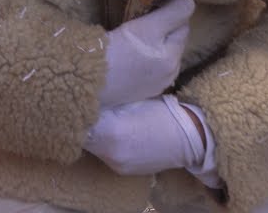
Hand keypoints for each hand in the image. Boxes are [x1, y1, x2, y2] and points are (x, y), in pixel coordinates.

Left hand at [85, 95, 208, 177]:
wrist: (191, 137)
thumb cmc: (165, 111)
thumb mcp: (135, 100)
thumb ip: (110, 101)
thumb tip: (91, 97)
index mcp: (112, 131)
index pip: (79, 122)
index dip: (76, 110)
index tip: (76, 100)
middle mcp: (110, 153)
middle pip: (82, 138)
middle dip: (81, 124)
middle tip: (82, 109)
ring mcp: (116, 165)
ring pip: (92, 148)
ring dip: (91, 135)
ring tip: (95, 121)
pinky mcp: (122, 171)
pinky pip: (104, 155)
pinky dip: (103, 144)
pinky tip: (109, 134)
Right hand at [100, 0, 193, 107]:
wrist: (85, 82)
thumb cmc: (115, 52)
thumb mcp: (147, 27)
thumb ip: (173, 14)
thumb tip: (189, 2)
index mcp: (173, 57)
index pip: (183, 24)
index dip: (172, 10)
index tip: (156, 3)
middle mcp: (170, 73)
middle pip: (175, 40)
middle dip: (166, 27)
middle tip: (145, 18)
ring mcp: (156, 84)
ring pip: (164, 54)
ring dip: (158, 43)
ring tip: (138, 37)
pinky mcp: (141, 92)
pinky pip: (152, 68)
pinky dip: (148, 59)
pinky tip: (133, 55)